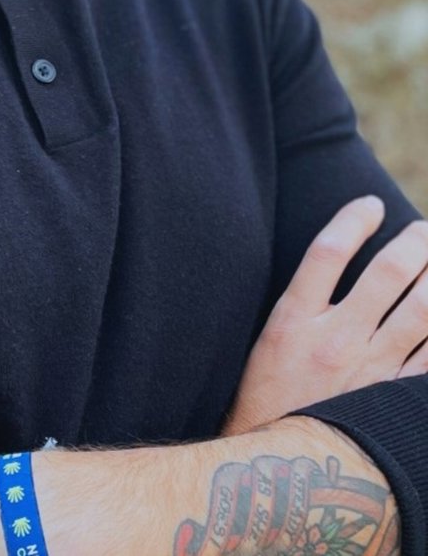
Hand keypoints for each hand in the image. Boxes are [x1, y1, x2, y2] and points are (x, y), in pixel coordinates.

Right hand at [223, 195, 427, 434]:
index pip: (328, 251)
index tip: (370, 205)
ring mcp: (371, 371)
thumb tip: (332, 266)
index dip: (353, 220)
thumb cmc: (267, 403)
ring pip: (421, 309)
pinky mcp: (394, 399)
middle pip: (387, 273)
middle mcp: (336, 340)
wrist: (280, 474)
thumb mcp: (268, 344)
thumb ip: (300, 307)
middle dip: (415, 243)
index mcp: (294, 321)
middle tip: (423, 230)